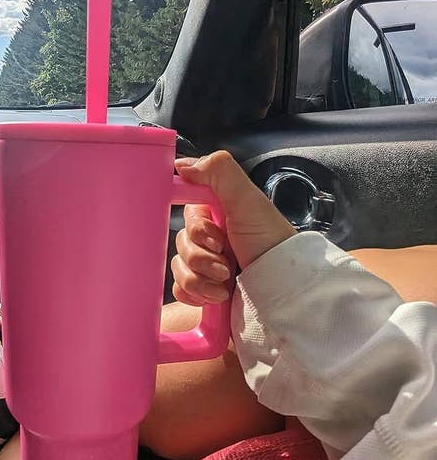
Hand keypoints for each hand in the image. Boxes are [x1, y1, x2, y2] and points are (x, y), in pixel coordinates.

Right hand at [171, 151, 295, 305]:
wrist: (282, 288)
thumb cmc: (271, 243)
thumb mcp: (249, 200)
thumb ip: (219, 171)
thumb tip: (183, 165)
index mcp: (218, 212)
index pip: (185, 211)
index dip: (195, 226)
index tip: (213, 233)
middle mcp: (210, 237)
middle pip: (181, 242)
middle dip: (203, 255)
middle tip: (227, 257)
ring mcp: (204, 264)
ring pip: (178, 266)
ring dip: (201, 277)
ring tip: (226, 280)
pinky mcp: (201, 288)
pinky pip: (179, 289)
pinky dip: (196, 293)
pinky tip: (217, 294)